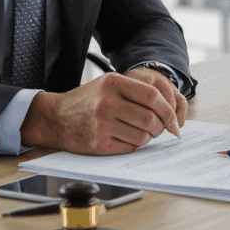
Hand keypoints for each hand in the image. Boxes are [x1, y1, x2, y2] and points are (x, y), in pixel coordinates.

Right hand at [21, 72, 181, 154]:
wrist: (55, 118)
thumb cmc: (87, 101)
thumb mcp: (108, 85)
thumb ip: (135, 91)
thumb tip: (167, 109)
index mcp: (113, 83)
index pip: (152, 96)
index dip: (168, 110)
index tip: (174, 120)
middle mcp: (107, 102)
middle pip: (150, 118)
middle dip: (161, 127)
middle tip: (161, 129)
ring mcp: (102, 124)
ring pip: (142, 135)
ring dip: (148, 137)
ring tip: (144, 133)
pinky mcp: (98, 143)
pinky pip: (129, 147)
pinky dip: (135, 145)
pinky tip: (128, 138)